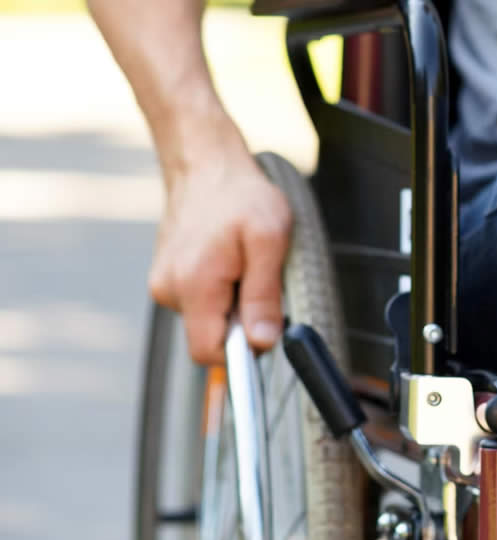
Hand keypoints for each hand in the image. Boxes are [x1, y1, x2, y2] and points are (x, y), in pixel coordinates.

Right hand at [149, 148, 291, 364]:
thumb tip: (262, 341)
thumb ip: (264, 295)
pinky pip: (201, 302)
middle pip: (210, 337)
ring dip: (233, 303)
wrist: (206, 164)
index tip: (264, 334)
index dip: (241, 354)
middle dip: (241, 323)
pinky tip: (231, 262)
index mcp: (194, 285)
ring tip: (245, 264)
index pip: (209, 352)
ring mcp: (165, 283)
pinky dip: (222, 290)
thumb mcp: (270, 241)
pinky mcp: (169, 277)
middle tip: (259, 281)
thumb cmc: (240, 196)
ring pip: (207, 319)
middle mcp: (170, 289)